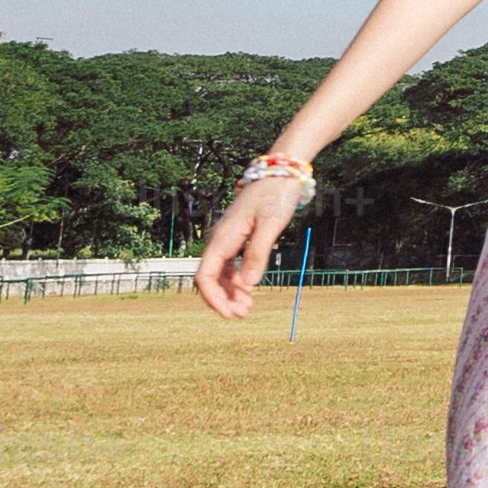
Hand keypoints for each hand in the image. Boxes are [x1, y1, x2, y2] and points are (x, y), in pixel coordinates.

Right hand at [194, 173, 304, 316]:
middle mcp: (220, 239)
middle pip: (210, 278)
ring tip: (248, 308)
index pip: (205, 276)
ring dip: (231, 292)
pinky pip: (231, 264)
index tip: (229, 315)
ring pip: (220, 273)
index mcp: (222, 238)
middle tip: (244, 315)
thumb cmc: (276, 194)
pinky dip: (238, 280)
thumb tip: (248, 286)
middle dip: (223, 299)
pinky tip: (249, 291)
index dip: (213, 299)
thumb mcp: (270, 225)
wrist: (282, 172)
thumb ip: (258, 254)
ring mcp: (228, 239)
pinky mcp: (238, 237)